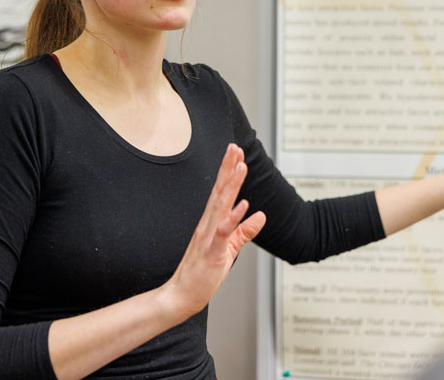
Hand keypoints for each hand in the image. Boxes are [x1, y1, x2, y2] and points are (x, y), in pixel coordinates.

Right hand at [163, 144, 266, 318]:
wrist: (182, 295)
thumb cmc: (203, 273)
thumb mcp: (229, 249)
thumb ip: (244, 231)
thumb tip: (261, 214)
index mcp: (211, 223)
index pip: (221, 192)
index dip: (228, 172)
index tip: (235, 153)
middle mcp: (208, 224)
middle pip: (220, 191)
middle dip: (228, 168)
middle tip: (235, 147)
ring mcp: (208, 236)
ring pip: (221, 205)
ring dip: (232, 185)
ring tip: (241, 166)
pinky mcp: (212, 251)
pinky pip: (223, 231)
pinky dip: (233, 217)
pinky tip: (243, 204)